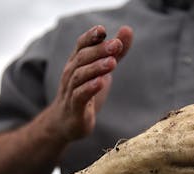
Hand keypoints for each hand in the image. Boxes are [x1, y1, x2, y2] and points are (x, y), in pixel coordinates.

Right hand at [46, 25, 132, 141]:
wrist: (66, 123)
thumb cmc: (85, 92)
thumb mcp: (102, 70)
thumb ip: (115, 52)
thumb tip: (127, 29)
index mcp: (77, 63)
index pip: (81, 45)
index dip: (90, 37)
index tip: (102, 30)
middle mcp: (71, 74)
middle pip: (82, 58)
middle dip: (99, 50)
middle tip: (116, 44)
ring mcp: (71, 91)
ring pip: (80, 76)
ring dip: (96, 67)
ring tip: (112, 63)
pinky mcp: (75, 108)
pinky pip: (79, 96)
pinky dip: (89, 88)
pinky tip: (100, 83)